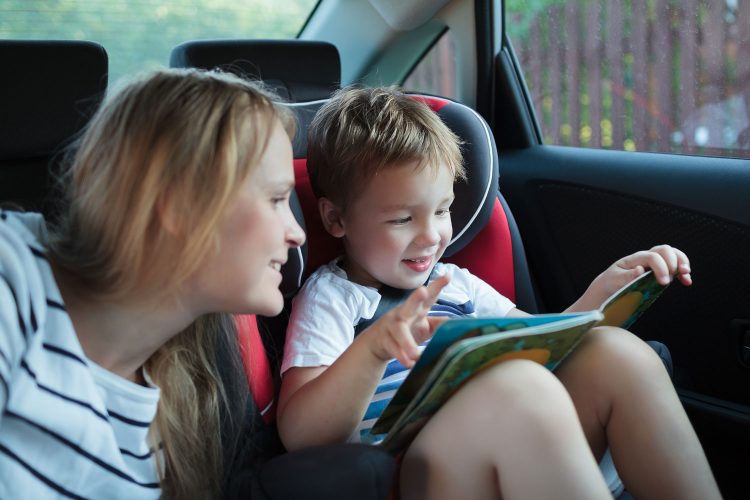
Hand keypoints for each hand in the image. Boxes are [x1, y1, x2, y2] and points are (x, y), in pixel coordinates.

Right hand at [364, 274, 449, 367]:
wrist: (377, 342)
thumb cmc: (406, 330)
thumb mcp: (424, 326)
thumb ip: (439, 324)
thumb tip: (458, 325)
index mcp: (416, 309)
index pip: (429, 297)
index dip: (437, 286)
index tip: (447, 275)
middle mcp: (403, 313)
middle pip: (409, 304)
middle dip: (416, 297)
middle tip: (423, 291)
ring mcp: (391, 326)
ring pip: (399, 331)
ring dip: (407, 342)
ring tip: (415, 354)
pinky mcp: (384, 339)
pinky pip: (392, 347)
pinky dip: (401, 355)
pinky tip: (409, 363)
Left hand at [573, 245, 690, 310]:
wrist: (610, 285)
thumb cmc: (612, 282)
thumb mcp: (614, 280)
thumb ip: (627, 276)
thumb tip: (639, 270)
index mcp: (634, 259)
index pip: (651, 256)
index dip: (660, 267)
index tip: (663, 283)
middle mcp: (645, 257)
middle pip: (664, 250)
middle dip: (672, 262)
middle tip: (671, 279)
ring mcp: (654, 262)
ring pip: (672, 253)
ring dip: (682, 262)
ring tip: (685, 275)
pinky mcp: (660, 269)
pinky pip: (675, 264)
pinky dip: (682, 271)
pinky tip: (686, 281)